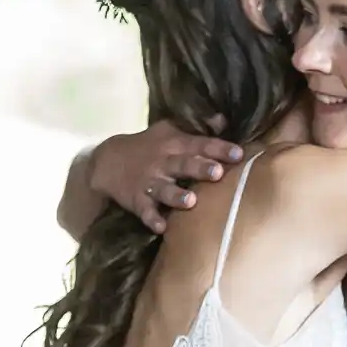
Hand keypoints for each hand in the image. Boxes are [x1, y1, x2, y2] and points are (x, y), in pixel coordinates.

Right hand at [91, 120, 243, 233]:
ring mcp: (149, 182)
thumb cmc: (149, 145)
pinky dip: (151, 219)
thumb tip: (224, 119)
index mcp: (174, 144)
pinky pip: (145, 211)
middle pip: (183, 164)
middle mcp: (163, 162)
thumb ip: (197, 128)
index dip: (219, 149)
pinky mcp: (136, 200)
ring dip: (177, 196)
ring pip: (164, 189)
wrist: (108, 161)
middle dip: (200, 168)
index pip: (200, 144)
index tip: (239, 154)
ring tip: (191, 202)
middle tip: (218, 172)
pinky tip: (160, 227)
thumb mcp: (169, 130)